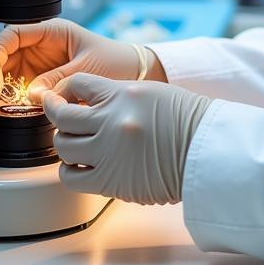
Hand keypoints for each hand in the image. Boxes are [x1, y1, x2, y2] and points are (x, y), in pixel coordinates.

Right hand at [0, 18, 146, 116]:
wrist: (130, 72)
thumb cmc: (114, 60)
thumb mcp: (88, 68)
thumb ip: (60, 79)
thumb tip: (31, 94)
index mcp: (48, 31)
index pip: (7, 37)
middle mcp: (34, 46)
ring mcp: (30, 65)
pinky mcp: (31, 84)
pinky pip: (4, 92)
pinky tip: (3, 112)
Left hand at [41, 74, 212, 205]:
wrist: (205, 151)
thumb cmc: (185, 120)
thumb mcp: (150, 93)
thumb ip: (116, 96)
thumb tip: (87, 102)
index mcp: (122, 95)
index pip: (76, 83)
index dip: (66, 90)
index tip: (65, 97)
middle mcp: (111, 121)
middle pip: (62, 117)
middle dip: (57, 116)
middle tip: (60, 118)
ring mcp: (108, 152)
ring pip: (62, 147)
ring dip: (66, 144)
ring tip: (77, 144)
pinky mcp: (110, 181)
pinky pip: (70, 177)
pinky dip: (70, 171)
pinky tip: (82, 166)